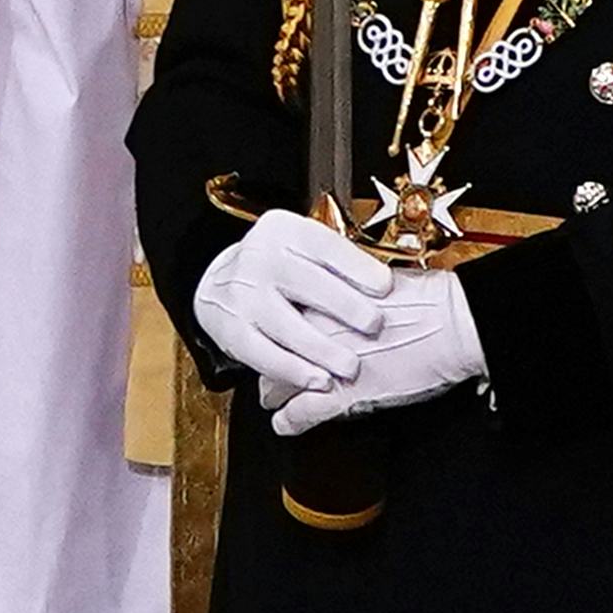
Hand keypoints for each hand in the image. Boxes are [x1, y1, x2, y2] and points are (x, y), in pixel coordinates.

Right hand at [188, 207, 392, 406]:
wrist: (218, 284)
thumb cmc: (279, 269)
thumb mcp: (305, 251)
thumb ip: (341, 265)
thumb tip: (394, 289)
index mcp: (285, 231)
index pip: (325, 246)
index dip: (357, 267)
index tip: (386, 287)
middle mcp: (259, 257)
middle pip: (305, 281)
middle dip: (344, 306)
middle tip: (375, 326)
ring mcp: (241, 294)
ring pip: (284, 324)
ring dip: (321, 348)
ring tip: (350, 366)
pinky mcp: (230, 329)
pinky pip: (263, 354)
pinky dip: (293, 370)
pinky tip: (317, 380)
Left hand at [265, 266, 481, 434]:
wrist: (454, 325)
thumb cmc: (431, 303)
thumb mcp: (380, 288)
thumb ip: (351, 296)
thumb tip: (346, 300)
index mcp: (324, 297)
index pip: (283, 317)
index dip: (281, 332)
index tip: (280, 337)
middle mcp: (315, 328)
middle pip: (274, 348)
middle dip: (272, 362)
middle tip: (272, 370)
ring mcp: (323, 363)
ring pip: (278, 381)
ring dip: (274, 393)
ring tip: (272, 400)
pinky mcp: (338, 396)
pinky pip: (297, 414)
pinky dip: (288, 422)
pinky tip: (284, 424)